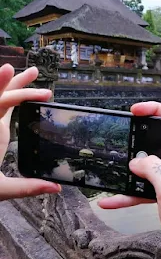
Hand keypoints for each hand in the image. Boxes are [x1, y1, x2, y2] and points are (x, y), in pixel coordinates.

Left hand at [0, 64, 60, 200]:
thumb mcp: (0, 189)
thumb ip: (27, 187)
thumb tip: (57, 187)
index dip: (2, 86)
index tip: (10, 69)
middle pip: (0, 96)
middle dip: (17, 82)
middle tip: (36, 72)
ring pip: (1, 98)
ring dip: (16, 85)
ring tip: (33, 73)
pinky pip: (3, 107)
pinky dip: (13, 97)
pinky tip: (24, 93)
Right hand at [98, 102, 160, 258]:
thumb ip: (153, 168)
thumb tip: (136, 161)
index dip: (157, 110)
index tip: (136, 111)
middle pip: (159, 141)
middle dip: (139, 139)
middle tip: (121, 140)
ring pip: (148, 166)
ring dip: (130, 169)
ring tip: (112, 170)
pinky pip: (143, 190)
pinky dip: (128, 194)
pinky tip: (110, 201)